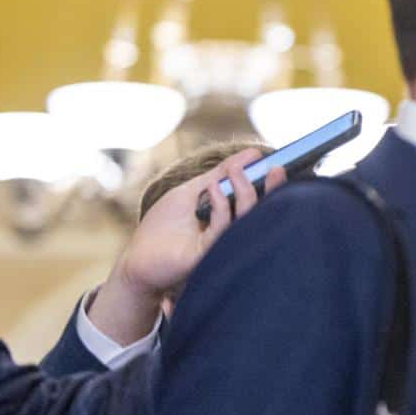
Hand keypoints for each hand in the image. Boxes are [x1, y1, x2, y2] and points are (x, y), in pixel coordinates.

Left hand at [87, 148, 286, 343]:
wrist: (138, 259)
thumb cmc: (162, 226)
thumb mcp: (192, 191)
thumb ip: (219, 175)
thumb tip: (249, 155)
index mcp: (232, 220)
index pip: (258, 201)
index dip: (270, 184)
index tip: (272, 162)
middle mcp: (233, 234)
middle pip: (261, 211)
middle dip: (272, 189)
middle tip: (276, 168)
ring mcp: (223, 245)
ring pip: (246, 219)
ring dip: (245, 192)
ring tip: (237, 170)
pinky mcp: (209, 255)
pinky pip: (223, 229)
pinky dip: (219, 206)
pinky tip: (213, 188)